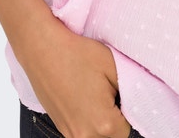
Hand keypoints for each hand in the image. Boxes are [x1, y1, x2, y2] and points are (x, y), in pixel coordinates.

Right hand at [16, 16, 130, 137]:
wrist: (43, 49)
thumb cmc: (77, 54)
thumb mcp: (114, 66)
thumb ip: (131, 90)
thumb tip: (136, 101)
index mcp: (103, 123)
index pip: (127, 129)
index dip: (128, 110)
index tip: (122, 93)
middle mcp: (85, 136)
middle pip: (111, 136)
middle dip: (115, 117)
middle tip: (110, 91)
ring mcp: (69, 133)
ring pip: (96, 136)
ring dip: (101, 121)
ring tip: (96, 93)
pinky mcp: (60, 126)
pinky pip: (82, 131)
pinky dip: (88, 119)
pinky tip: (84, 96)